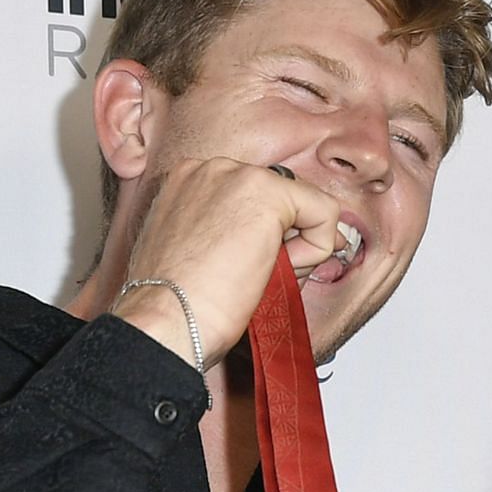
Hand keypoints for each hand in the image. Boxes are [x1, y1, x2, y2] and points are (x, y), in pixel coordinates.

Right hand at [110, 158, 341, 368]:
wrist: (167, 322)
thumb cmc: (178, 304)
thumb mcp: (205, 256)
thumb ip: (242, 236)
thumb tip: (303, 238)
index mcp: (189, 183)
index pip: (254, 199)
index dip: (270, 236)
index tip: (262, 264)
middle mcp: (211, 169)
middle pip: (281, 198)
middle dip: (286, 239)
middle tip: (257, 278)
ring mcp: (238, 175)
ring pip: (303, 204)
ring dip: (297, 247)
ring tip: (258, 277)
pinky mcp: (266, 192)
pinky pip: (324, 212)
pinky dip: (316, 249)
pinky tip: (278, 271)